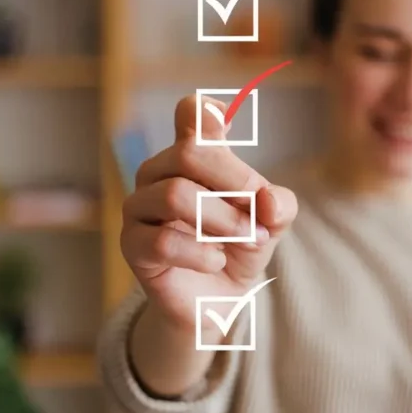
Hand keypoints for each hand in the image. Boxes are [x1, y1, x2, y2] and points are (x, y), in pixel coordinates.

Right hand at [119, 94, 297, 338]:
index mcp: (192, 157)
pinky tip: (216, 260)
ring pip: (174, 194)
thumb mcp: (271, 225)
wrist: (218, 301)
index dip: (204, 111)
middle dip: (235, 185)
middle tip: (259, 219)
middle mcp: (159, 174)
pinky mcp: (132, 245)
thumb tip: (268, 198)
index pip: (189, 114)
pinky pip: (162, 240)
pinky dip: (200, 252)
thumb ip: (278, 206)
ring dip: (222, 221)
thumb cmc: (240, 249)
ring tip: (246, 240)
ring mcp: (140, 208)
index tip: (225, 121)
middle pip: (188, 153)